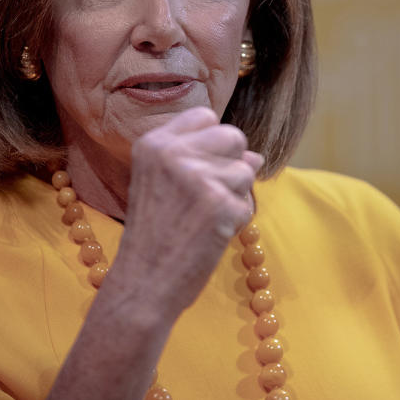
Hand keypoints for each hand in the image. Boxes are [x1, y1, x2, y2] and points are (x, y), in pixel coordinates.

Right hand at [111, 106, 262, 316]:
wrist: (144, 282)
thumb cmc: (155, 234)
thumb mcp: (162, 182)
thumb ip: (202, 159)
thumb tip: (256, 156)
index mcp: (154, 143)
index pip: (205, 116)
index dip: (212, 142)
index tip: (200, 167)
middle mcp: (174, 153)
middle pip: (233, 136)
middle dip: (231, 165)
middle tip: (205, 197)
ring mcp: (198, 177)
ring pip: (246, 170)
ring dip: (234, 196)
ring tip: (203, 218)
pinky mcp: (221, 204)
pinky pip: (248, 203)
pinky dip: (236, 222)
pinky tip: (209, 234)